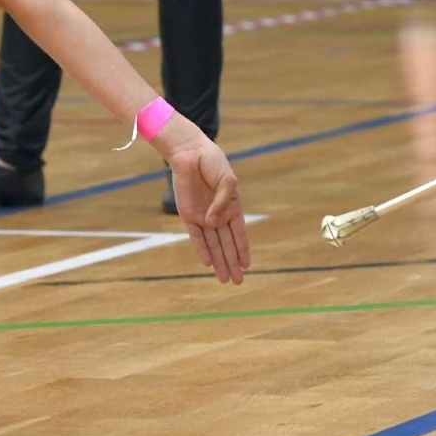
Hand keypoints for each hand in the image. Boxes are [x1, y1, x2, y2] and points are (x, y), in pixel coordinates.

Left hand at [165, 138, 250, 283]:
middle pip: (227, 244)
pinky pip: (195, 235)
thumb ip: (223, 203)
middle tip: (237, 282)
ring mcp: (202, 216)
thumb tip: (212, 223)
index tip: (248, 266)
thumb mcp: (227, 181)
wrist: (191, 154)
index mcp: (233, 207)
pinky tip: (208, 263)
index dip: (244, 250)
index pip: (239, 234)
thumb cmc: (213, 164)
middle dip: (232, 263)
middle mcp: (218, 215)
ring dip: (219, 262)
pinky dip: (201, 249)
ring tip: (224, 279)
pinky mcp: (187, 214)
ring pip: (213, 244)